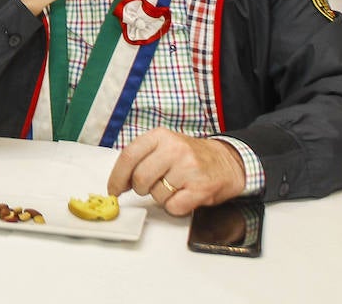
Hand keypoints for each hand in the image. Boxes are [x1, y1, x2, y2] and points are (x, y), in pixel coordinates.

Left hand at [108, 128, 247, 215]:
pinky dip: (175, 206)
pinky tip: (184, 195)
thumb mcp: (164, 146)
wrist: (228, 162)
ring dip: (161, 197)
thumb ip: (141, 158)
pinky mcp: (202, 188)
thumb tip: (118, 182)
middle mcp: (174, 149)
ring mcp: (189, 168)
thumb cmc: (190, 157)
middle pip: (140, 178)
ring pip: (156, 194)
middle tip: (150, 187)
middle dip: (140, 189)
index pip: (128, 156)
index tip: (113, 189)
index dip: (117, 177)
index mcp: (160, 136)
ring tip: (174, 187)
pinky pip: (174, 206)